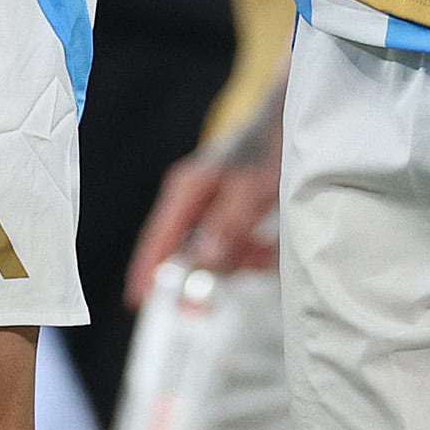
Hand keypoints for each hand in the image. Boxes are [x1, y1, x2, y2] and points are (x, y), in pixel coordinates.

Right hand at [123, 104, 284, 300]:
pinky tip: (268, 248)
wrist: (291, 125)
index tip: (138, 302)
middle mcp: (191, 199)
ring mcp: (209, 206)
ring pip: (212, 253)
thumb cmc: (268, 149)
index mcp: (186, 190)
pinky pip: (232, 245)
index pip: (158, 238)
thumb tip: (203, 260)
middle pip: (183, 252)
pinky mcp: (229, 213)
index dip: (146, 270)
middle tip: (209, 304)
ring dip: (236, 262)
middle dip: (204, 275)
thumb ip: (226, 226)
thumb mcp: (251, 191)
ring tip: (263, 255)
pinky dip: (250, 253)